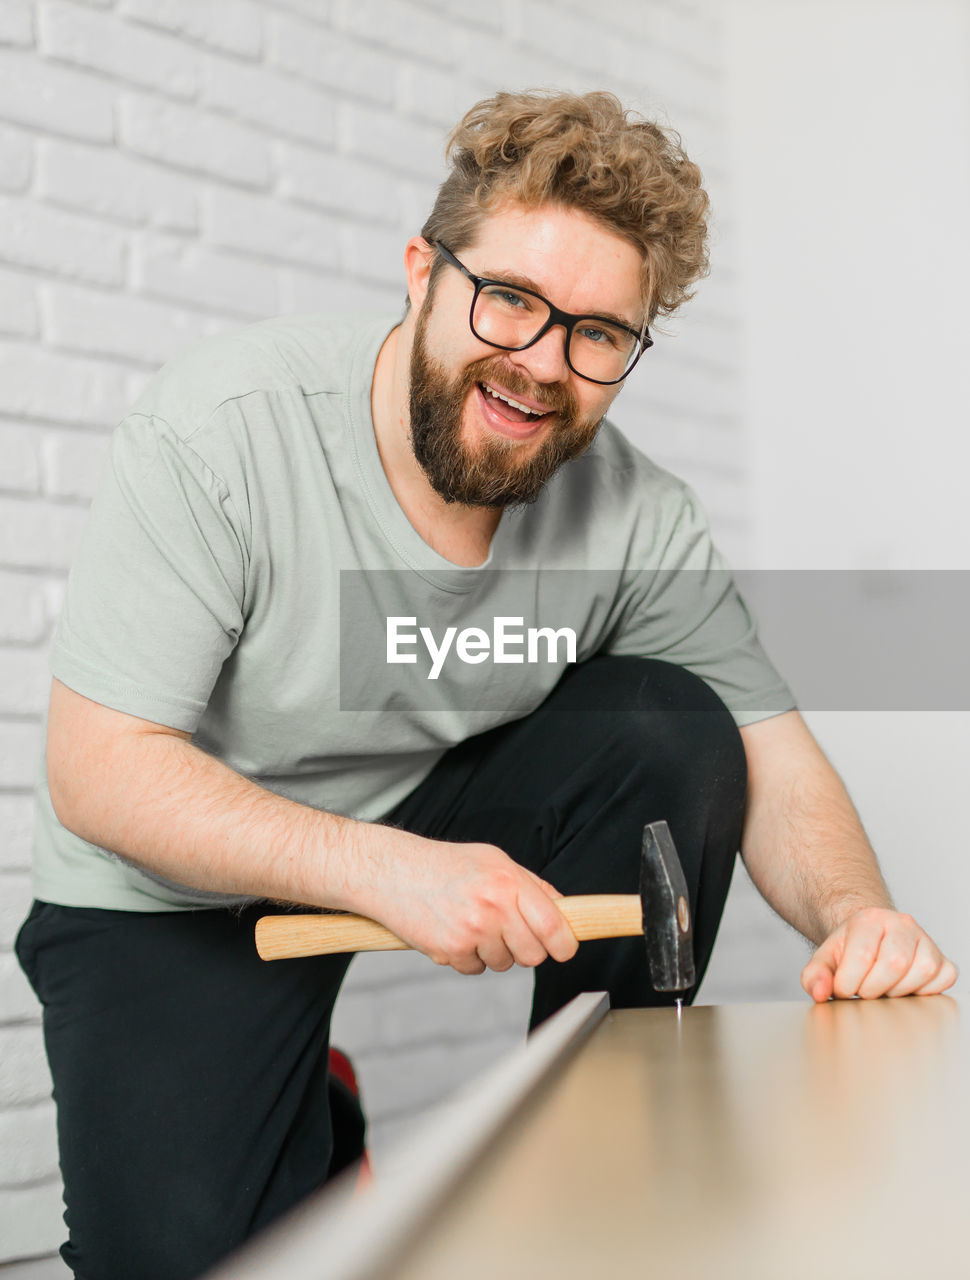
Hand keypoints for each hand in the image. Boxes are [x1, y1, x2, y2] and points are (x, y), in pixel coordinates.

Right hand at [354, 833, 579, 976]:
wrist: (392, 871)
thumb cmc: (444, 864)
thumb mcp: (494, 860)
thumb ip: (531, 885)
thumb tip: (564, 911)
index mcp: (509, 881)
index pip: (555, 926)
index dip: (565, 944)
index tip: (564, 948)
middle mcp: (493, 907)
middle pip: (534, 955)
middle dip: (526, 949)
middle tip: (509, 931)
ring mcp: (471, 931)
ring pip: (505, 964)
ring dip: (494, 952)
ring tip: (472, 923)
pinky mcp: (449, 951)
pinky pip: (475, 969)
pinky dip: (467, 958)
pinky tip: (454, 932)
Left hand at [801, 907, 957, 1000]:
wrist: (872, 940)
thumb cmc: (850, 951)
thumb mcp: (826, 959)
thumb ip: (814, 975)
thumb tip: (819, 992)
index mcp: (869, 919)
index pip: (862, 955)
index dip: (849, 982)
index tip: (842, 989)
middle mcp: (901, 923)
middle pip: (894, 963)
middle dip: (873, 988)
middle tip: (863, 991)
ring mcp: (925, 940)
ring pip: (921, 971)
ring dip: (898, 991)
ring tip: (882, 989)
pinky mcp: (943, 960)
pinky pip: (942, 979)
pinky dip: (924, 992)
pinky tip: (904, 988)